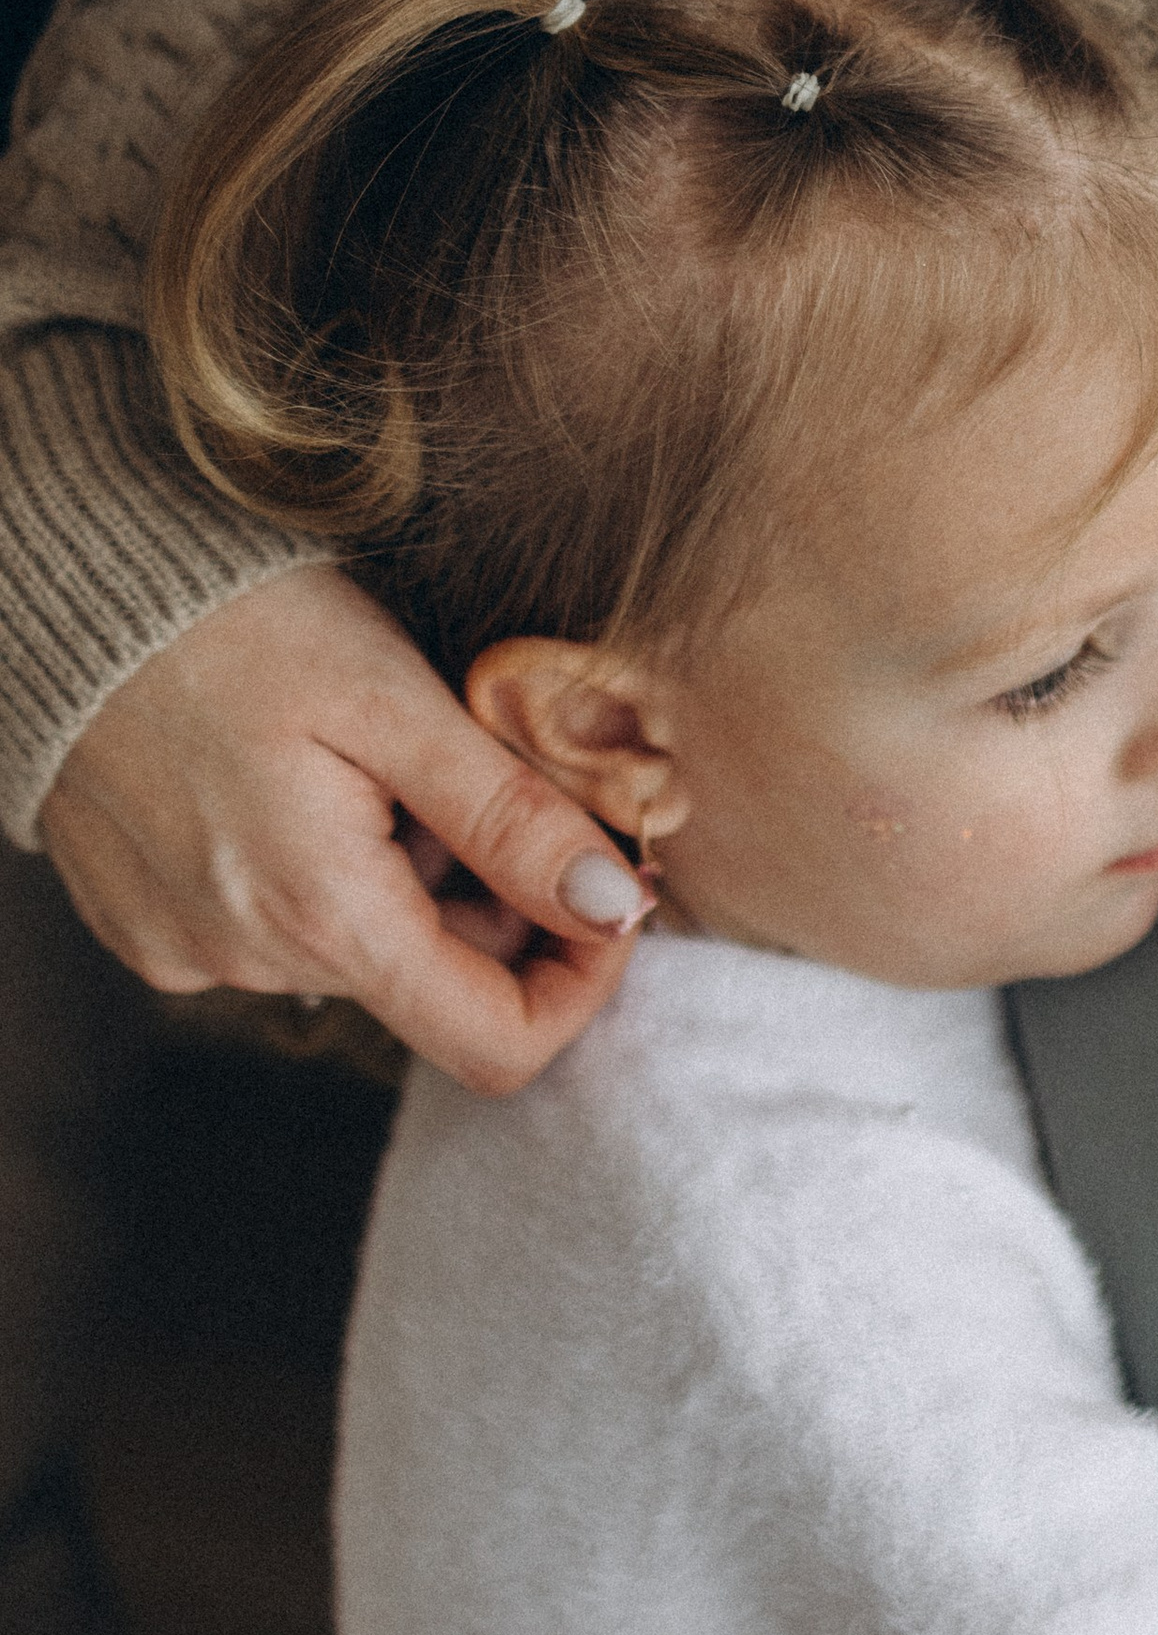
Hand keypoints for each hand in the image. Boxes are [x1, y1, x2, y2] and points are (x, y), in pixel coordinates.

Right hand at [39, 566, 649, 1091]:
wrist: (64, 591)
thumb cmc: (236, 622)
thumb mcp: (396, 701)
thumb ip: (508, 816)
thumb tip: (615, 908)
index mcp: (323, 918)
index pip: (496, 1043)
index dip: (580, 982)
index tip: (608, 889)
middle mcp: (249, 963)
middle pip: (435, 985)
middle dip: (493, 896)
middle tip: (483, 770)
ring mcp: (189, 952)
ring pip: (363, 950)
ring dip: (408, 873)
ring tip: (373, 755)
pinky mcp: (152, 926)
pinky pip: (281, 928)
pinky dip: (328, 869)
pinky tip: (304, 774)